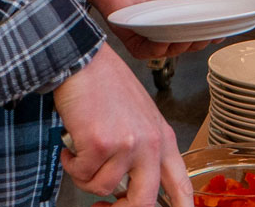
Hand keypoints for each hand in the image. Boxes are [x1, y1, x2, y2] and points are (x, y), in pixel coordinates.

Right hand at [56, 46, 189, 206]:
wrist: (84, 62)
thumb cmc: (107, 85)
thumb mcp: (139, 116)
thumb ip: (142, 149)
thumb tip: (129, 185)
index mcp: (162, 138)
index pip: (180, 183)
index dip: (183, 206)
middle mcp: (149, 143)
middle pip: (143, 201)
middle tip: (103, 205)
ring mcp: (126, 145)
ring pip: (103, 188)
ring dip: (85, 176)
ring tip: (82, 152)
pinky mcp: (100, 144)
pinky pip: (82, 175)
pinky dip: (71, 164)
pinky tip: (72, 144)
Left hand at [87, 0, 254, 58]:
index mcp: (188, 14)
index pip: (208, 31)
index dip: (216, 33)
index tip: (223, 32)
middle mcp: (173, 27)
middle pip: (194, 44)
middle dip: (200, 40)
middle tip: (202, 32)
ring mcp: (156, 37)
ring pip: (175, 52)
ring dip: (180, 44)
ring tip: (180, 31)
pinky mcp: (139, 44)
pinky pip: (153, 54)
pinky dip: (159, 48)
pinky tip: (161, 38)